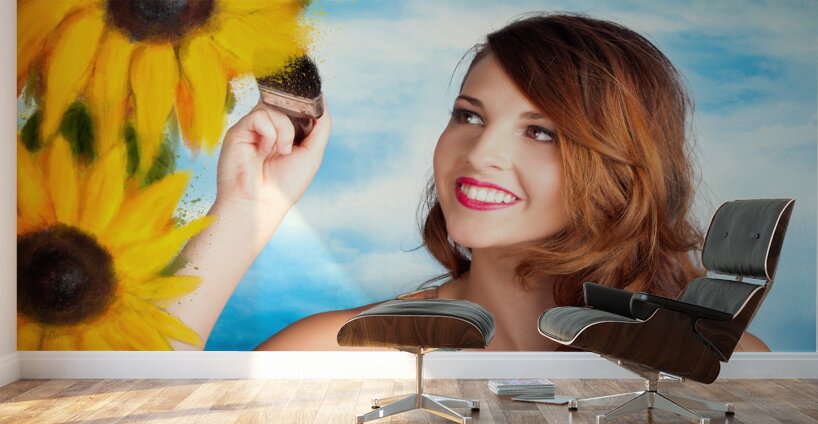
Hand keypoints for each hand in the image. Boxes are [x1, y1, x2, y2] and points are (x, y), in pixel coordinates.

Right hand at [214, 99, 331, 213]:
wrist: (259, 204)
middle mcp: (269, 128)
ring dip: (284, 130)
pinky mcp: (239, 130)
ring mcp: (253, 128)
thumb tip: (322, 102)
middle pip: (284, 101)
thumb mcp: (312, 154)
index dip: (305, 107)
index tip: (312, 115)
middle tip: (296, 138)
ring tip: (281, 151)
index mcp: (286, 133)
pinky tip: (266, 150)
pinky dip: (270, 133)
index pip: (296, 106)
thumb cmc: (285, 185)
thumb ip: (321, 127)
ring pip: (273, 107)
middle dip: (296, 116)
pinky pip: (260, 115)